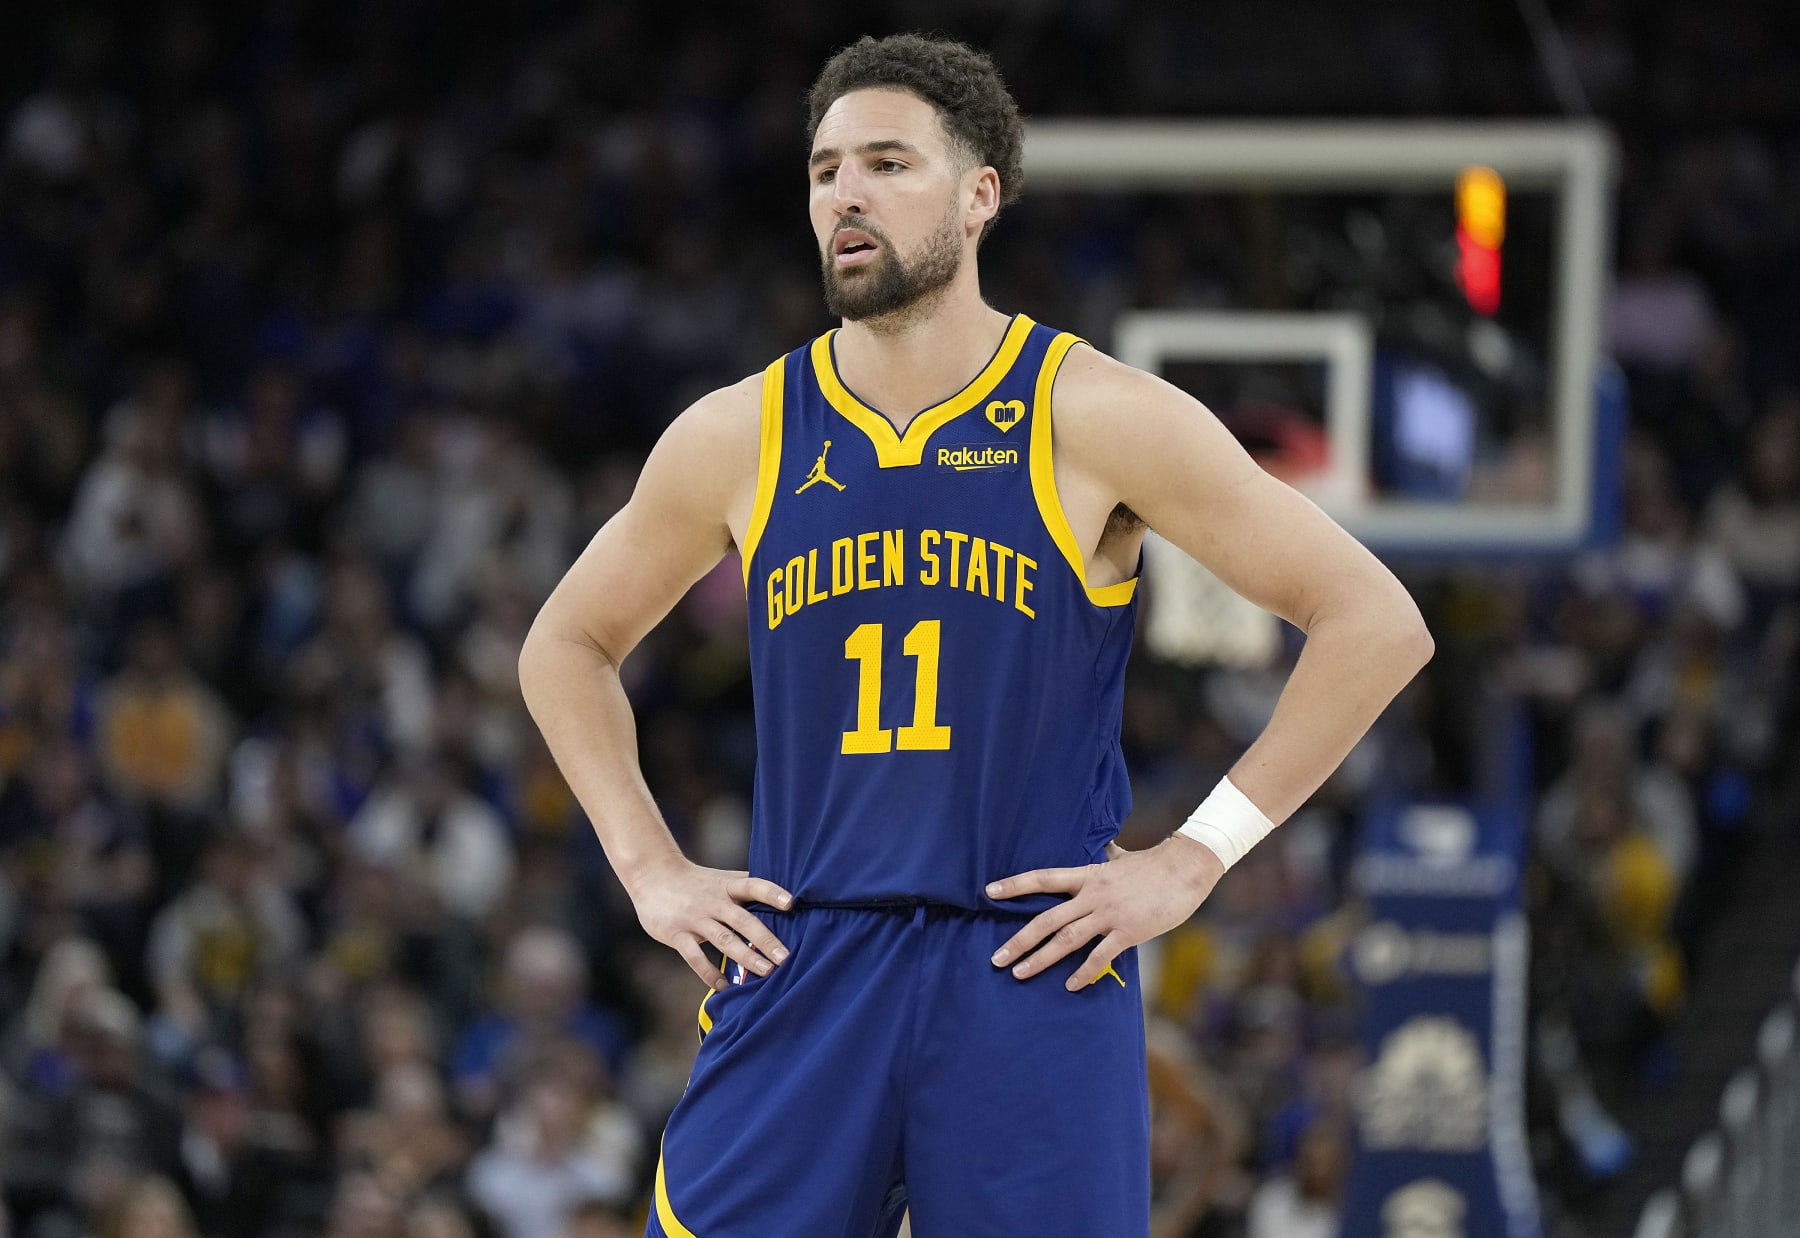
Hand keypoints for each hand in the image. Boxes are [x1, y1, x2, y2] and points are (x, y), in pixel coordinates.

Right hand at [628, 858, 794, 990]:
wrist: (652, 875)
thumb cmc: (696, 882)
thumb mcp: (722, 879)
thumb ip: (747, 889)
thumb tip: (786, 898)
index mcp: (727, 887)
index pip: (753, 886)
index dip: (772, 893)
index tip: (791, 903)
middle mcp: (713, 901)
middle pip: (743, 920)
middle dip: (765, 939)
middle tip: (785, 957)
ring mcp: (695, 918)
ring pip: (723, 940)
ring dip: (745, 957)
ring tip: (766, 972)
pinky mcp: (677, 934)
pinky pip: (695, 957)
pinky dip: (710, 973)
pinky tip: (724, 986)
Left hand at [986, 835, 1224, 990]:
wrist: (1186, 868)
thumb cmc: (1155, 864)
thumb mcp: (1121, 858)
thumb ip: (1106, 857)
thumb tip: (1102, 847)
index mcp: (1088, 875)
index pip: (1043, 878)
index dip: (1015, 885)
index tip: (989, 892)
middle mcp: (1093, 895)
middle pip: (1047, 919)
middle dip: (1019, 940)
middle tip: (996, 958)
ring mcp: (1109, 914)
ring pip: (1066, 940)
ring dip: (1040, 959)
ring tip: (1019, 973)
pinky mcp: (1129, 931)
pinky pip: (1100, 956)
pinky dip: (1084, 973)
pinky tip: (1071, 985)